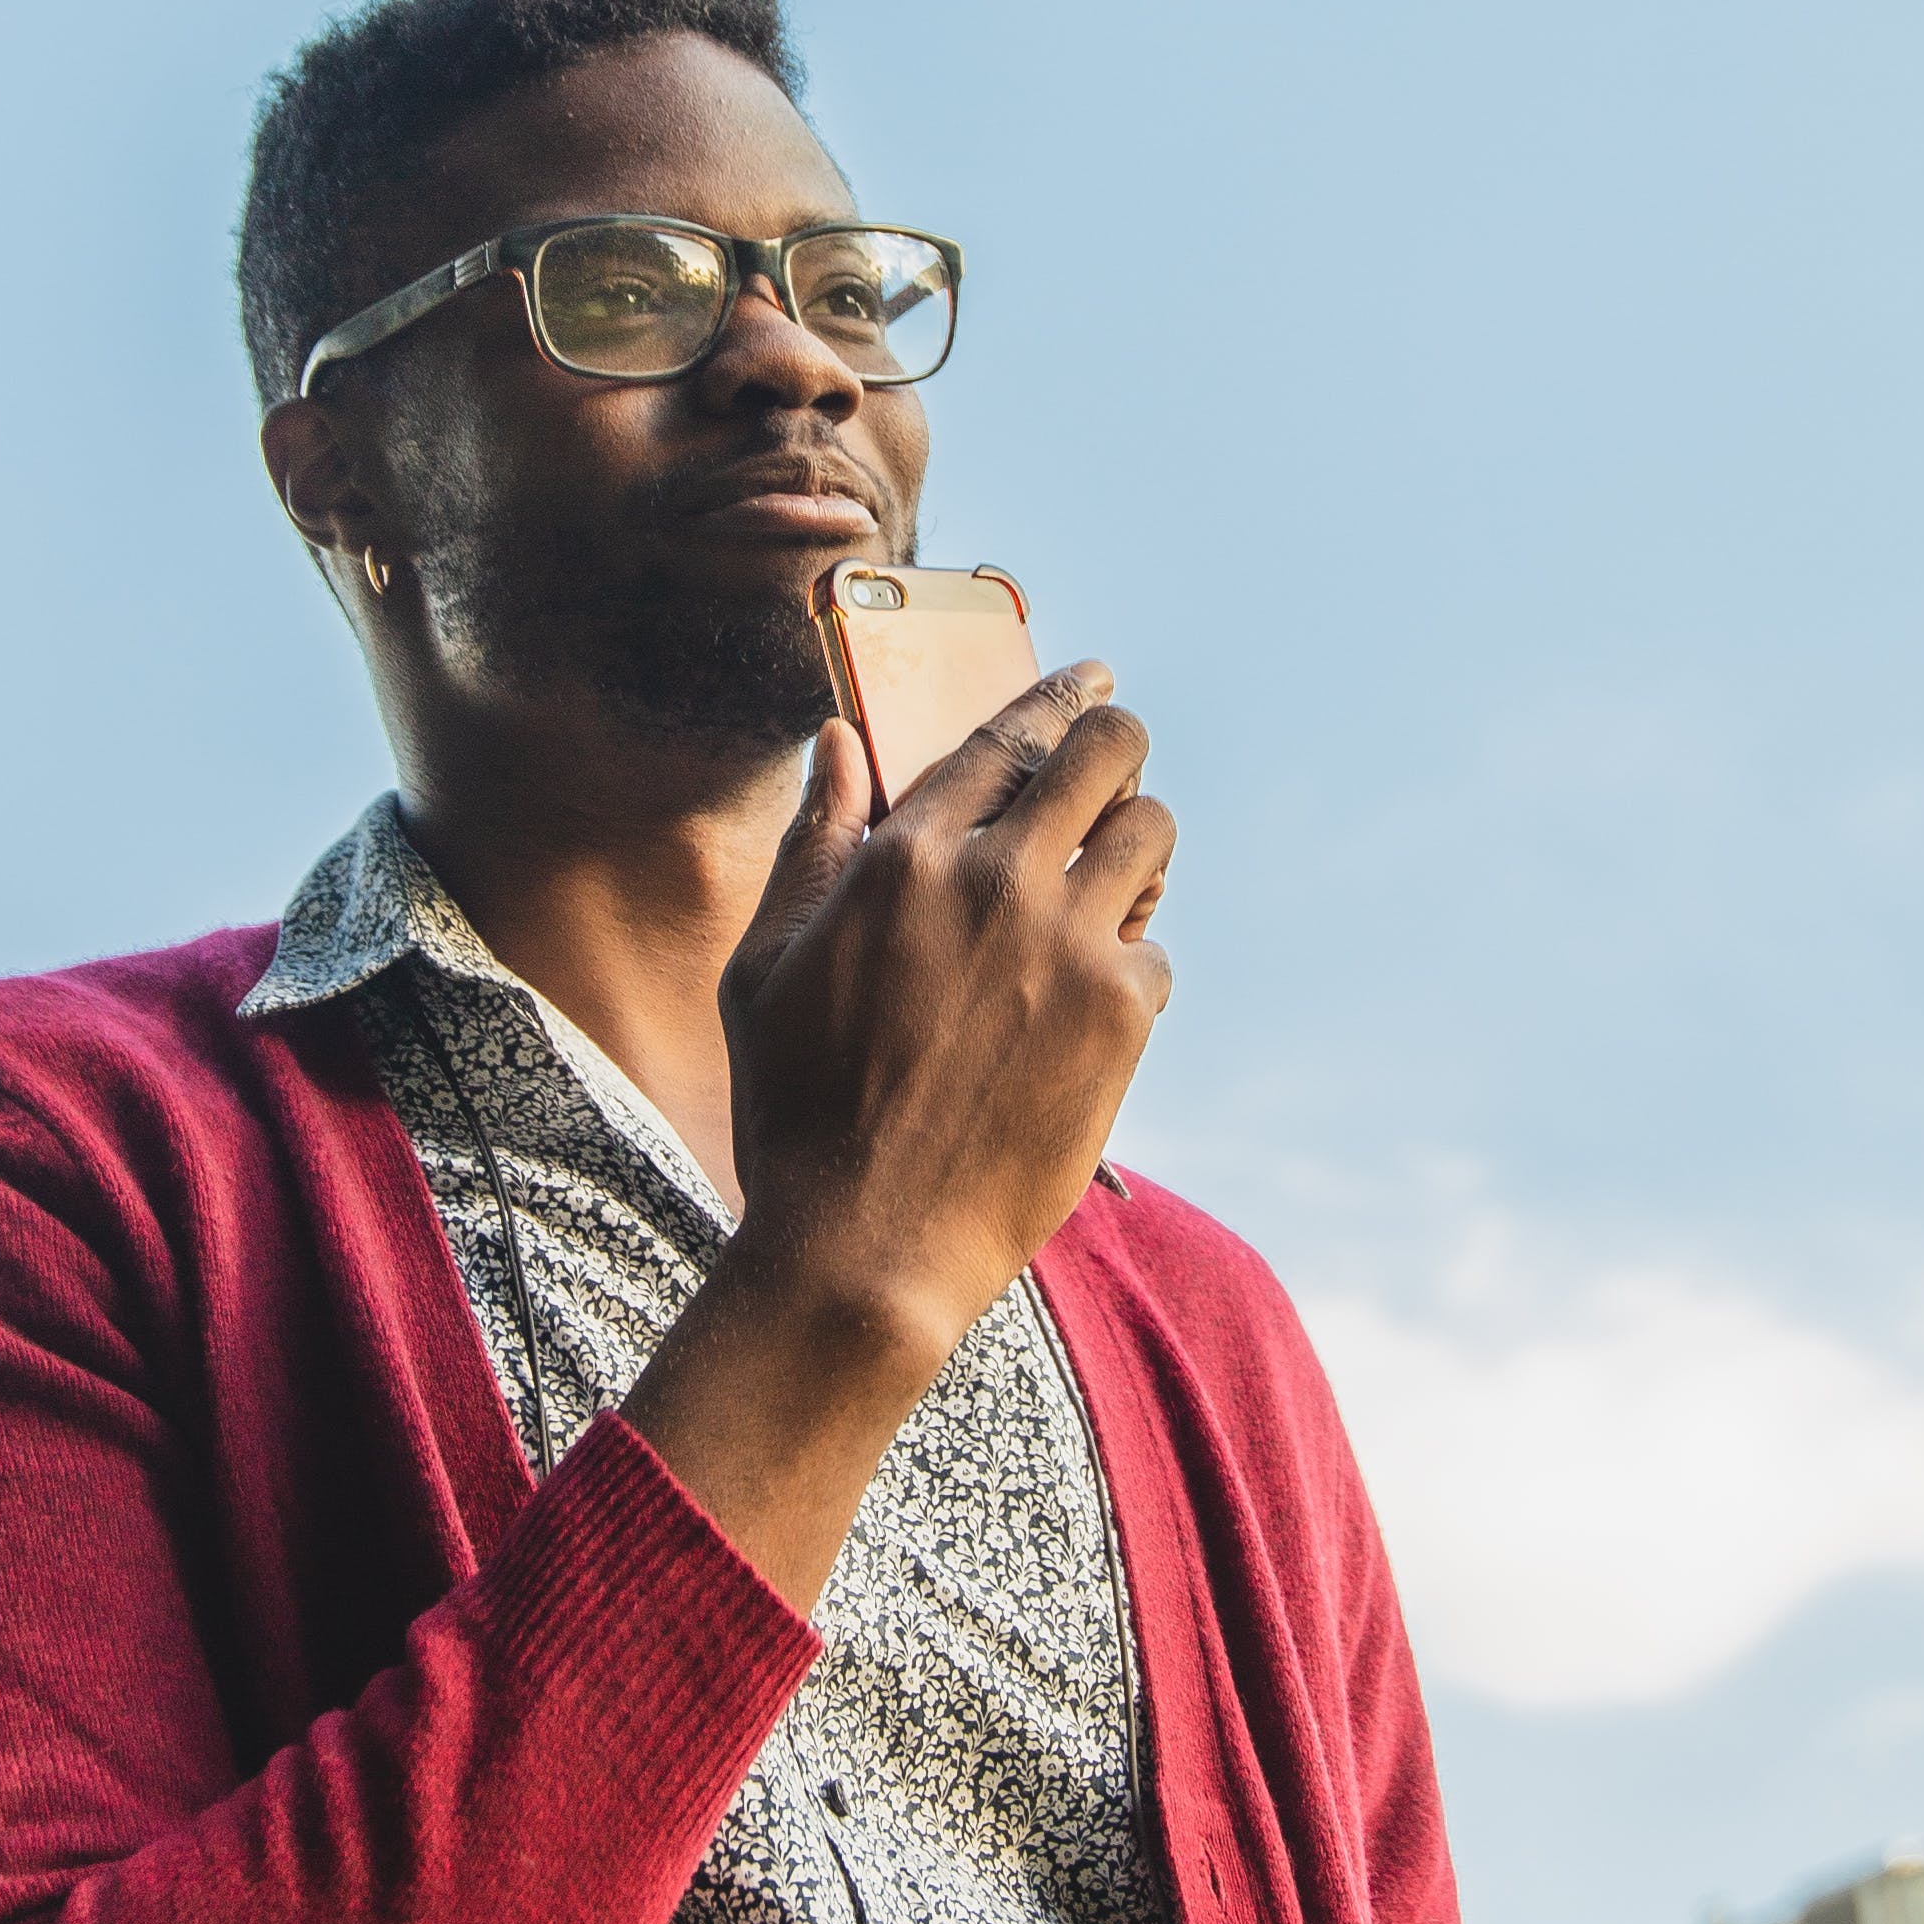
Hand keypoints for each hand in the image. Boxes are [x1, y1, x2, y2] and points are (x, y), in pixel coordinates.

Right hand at [726, 671, 1171, 1361]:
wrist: (866, 1246)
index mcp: (902, 857)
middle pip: (1106, 753)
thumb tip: (837, 742)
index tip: (1092, 677)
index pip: (1007, 736)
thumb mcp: (767, 968)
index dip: (1059, 695)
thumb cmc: (798, 1111)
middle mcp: (992, 880)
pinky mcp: (1119, 1015)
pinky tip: (1089, 1014)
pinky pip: (1157, 952)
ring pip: (1153, 836)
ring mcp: (1064, 944)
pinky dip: (1131, 972)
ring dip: (1138, 849)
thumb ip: (812, 843)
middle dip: (1120, 745)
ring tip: (1110, 889)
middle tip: (1119, 767)